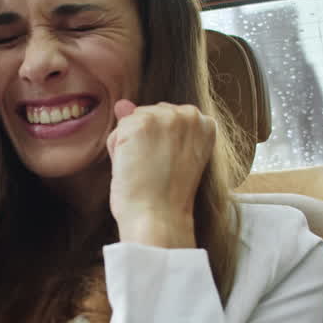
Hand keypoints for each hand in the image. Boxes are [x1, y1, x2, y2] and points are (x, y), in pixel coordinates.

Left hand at [105, 99, 215, 247]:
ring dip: (130, 146)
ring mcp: (164, 117)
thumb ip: (149, 126)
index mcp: (204, 123)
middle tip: (156, 169)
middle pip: (148, 114)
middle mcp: (188, 114)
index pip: (167, 117)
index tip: (168, 165)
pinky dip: (118, 152)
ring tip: (146, 170)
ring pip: (131, 122)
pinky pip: (117, 133)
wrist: (160, 217)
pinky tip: (133, 168)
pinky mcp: (140, 123)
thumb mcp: (169, 155)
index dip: (160, 144)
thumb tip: (123, 104)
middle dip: (144, 140)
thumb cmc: (167, 196)